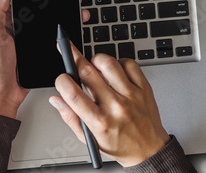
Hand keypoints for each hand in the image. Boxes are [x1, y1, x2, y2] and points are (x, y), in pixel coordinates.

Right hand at [50, 46, 169, 166]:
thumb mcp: (90, 139)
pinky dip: (118, 62)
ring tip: (94, 65)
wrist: (150, 150)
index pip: (73, 94)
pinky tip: (114, 71)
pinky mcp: (143, 88)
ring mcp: (131, 96)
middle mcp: (116, 107)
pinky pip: (129, 64)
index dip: (62, 81)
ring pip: (108, 63)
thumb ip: (70, 118)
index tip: (62, 78)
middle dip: (75, 60)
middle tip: (70, 55)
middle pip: (88, 72)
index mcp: (100, 122)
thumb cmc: (120, 145)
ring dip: (96, 59)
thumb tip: (56, 99)